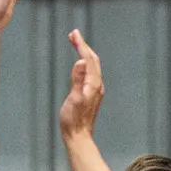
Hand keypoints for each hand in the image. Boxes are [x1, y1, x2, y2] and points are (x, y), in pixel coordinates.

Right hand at [59, 27, 104, 141]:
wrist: (79, 137)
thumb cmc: (74, 120)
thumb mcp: (74, 98)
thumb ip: (77, 79)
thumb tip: (80, 61)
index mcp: (93, 84)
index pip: (88, 59)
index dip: (81, 45)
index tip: (74, 33)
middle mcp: (97, 85)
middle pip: (93, 60)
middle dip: (83, 46)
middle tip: (73, 35)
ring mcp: (95, 90)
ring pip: (92, 66)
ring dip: (84, 53)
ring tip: (75, 44)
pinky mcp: (91, 94)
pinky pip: (90, 73)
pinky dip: (85, 63)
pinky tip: (80, 64)